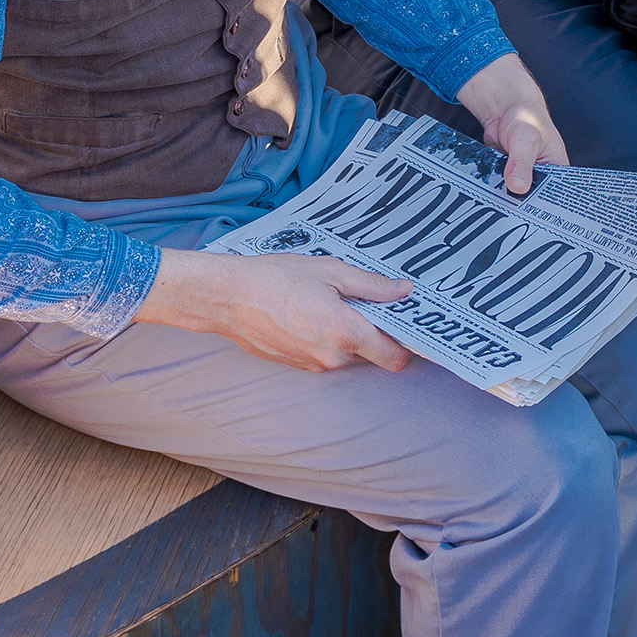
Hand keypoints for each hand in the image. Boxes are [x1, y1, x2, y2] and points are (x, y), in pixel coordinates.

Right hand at [140, 248, 414, 371]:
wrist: (228, 297)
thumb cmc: (277, 278)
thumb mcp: (330, 271)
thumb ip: (372, 285)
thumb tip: (403, 291)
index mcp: (346, 334)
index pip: (395, 357)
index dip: (406, 341)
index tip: (408, 322)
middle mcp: (333, 358)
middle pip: (373, 354)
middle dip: (375, 332)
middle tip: (368, 300)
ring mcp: (313, 365)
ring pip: (348, 355)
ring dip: (349, 335)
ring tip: (332, 301)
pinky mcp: (297, 365)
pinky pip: (325, 355)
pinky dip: (327, 339)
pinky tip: (311, 312)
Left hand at [454, 51, 566, 197]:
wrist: (503, 110)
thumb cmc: (526, 117)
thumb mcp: (526, 139)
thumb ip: (521, 162)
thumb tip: (518, 185)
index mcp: (559, 172)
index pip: (556, 198)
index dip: (544, 209)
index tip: (531, 216)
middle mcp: (544, 179)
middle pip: (534, 202)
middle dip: (522, 205)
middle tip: (511, 210)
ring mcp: (524, 181)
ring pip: (516, 198)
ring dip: (506, 199)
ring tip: (499, 203)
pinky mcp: (507, 180)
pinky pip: (500, 191)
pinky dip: (494, 191)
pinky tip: (488, 194)